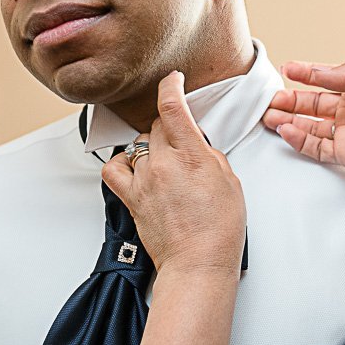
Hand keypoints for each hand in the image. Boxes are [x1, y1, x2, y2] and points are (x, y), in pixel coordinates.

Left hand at [103, 71, 245, 275]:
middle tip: (185, 143)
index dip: (170, 85)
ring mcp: (143, 181)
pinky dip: (123, 163)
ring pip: (139, 144)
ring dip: (152, 147)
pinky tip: (136, 168)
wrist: (198, 264)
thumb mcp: (229, 181)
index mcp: (191, 156)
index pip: (172, 107)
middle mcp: (162, 164)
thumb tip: (195, 145)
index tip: (173, 79)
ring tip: (167, 162)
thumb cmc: (219, 230)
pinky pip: (115, 169)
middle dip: (170, 126)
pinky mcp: (131, 198)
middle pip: (156, 125)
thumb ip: (209, 155)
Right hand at [262, 58, 344, 179]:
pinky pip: (319, 147)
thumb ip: (344, 73)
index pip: (326, 80)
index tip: (286, 69)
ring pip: (311, 127)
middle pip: (314, 105)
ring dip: (289, 121)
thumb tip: (315, 72)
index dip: (305, 75)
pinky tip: (286, 130)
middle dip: (290, 102)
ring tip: (268, 115)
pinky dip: (300, 140)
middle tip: (270, 99)